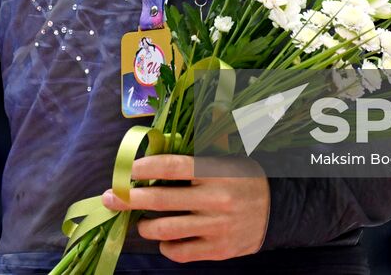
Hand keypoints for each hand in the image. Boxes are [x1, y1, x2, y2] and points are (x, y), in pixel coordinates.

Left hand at [100, 154, 269, 262]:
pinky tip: (164, 239)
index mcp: (216, 172)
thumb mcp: (228, 158)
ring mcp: (216, 227)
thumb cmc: (244, 180)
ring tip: (140, 223)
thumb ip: (201, 151)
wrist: (278, 211)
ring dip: (145, 226)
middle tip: (112, 198)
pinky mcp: (218, 250)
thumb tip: (172, 138)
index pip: (172, 167)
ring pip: (166, 229)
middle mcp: (216, 199)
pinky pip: (181, 252)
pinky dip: (166, 247)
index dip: (144, 167)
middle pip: (161, 199)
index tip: (128, 170)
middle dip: (129, 198)